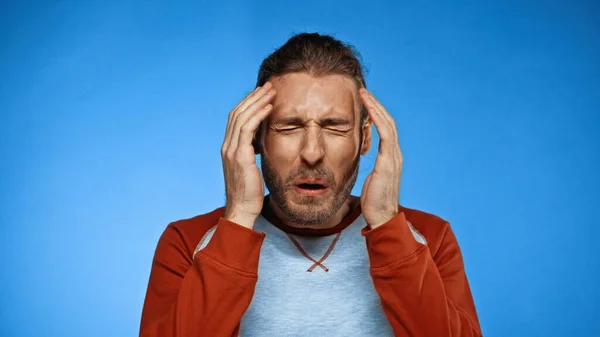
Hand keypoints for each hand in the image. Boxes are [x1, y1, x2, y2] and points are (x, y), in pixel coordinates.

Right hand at [221, 82, 275, 228]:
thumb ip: (253, 154)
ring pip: (241, 117)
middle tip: (267, 86)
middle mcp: (227, 146)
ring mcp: (231, 150)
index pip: (236, 118)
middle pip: (237, 113)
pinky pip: (247, 129)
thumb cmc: (250, 193)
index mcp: (229, 148)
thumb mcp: (251, 168)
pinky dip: (258, 115)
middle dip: (253, 97)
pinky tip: (269, 107)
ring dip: (257, 101)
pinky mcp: (239, 156)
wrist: (242, 210)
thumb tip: (262, 144)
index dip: (248, 104)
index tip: (262, 94)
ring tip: (271, 92)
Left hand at [359, 89, 402, 228]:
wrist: (382, 217)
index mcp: (390, 158)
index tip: (364, 102)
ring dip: (376, 108)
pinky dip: (378, 120)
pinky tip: (369, 111)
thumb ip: (369, 167)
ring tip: (364, 94)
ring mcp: (394, 157)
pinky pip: (385, 135)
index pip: (385, 129)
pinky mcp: (389, 162)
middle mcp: (395, 155)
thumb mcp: (370, 179)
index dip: (376, 114)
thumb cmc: (373, 202)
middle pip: (388, 122)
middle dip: (376, 105)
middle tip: (363, 91)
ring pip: (388, 124)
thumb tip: (359, 160)